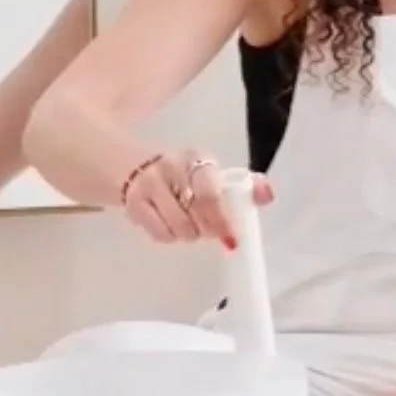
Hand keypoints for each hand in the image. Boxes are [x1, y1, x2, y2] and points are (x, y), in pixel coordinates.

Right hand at [121, 150, 272, 247]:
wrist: (127, 165)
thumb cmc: (179, 175)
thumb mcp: (208, 174)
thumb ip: (243, 185)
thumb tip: (268, 195)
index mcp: (196, 158)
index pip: (212, 189)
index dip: (223, 216)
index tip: (232, 235)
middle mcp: (171, 167)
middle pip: (197, 210)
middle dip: (210, 227)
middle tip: (213, 231)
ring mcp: (149, 185)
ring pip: (180, 227)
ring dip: (190, 234)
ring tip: (189, 225)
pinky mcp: (134, 205)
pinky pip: (161, 234)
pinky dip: (169, 236)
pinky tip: (169, 226)